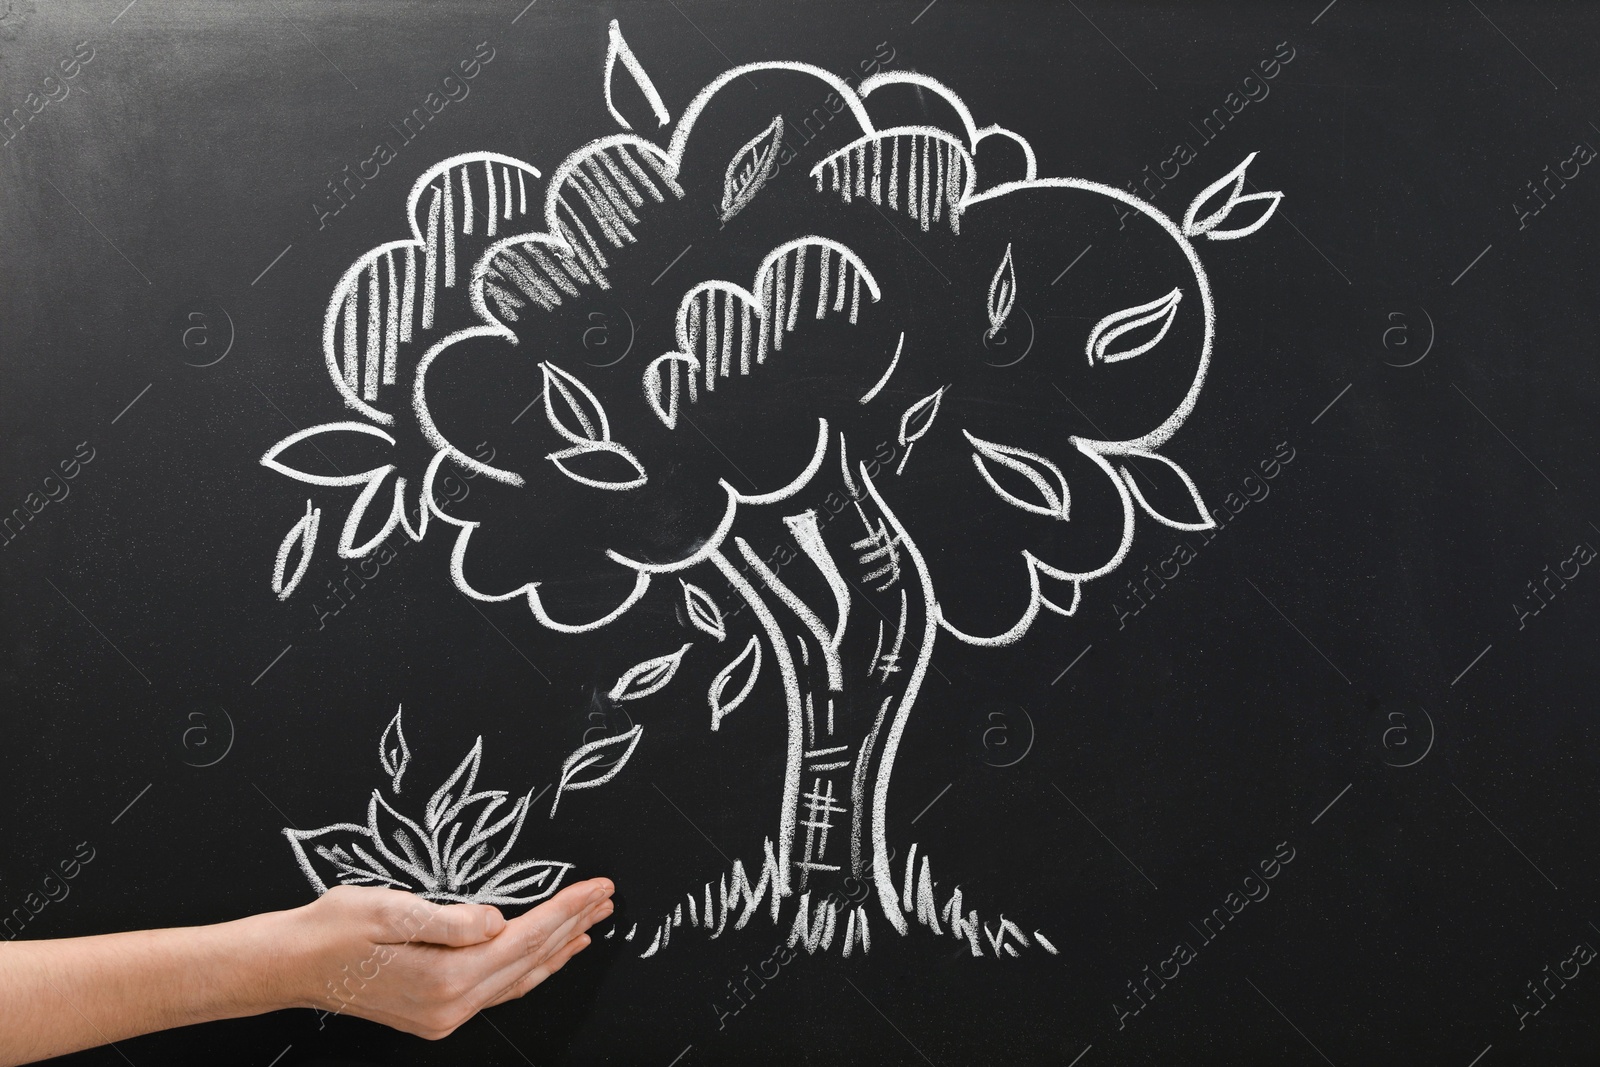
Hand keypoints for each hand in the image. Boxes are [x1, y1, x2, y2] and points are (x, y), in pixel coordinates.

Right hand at [279, 878, 614, 1038]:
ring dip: (558, 947)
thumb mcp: (389, 908)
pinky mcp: (436, 1014)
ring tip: (592, 922)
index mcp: (445, 978)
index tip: (596, 887)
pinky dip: (530, 968)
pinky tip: (548, 954)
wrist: (290, 964)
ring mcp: (444, 1015)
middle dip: (572, 925)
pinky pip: (499, 989)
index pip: (524, 938)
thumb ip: (449, 918)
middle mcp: (451, 1006)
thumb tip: (499, 921)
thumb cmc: (333, 929)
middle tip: (607, 896)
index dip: (565, 910)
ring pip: (519, 978)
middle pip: (530, 959)